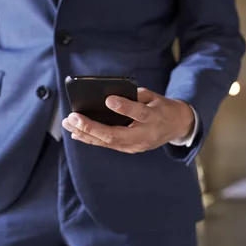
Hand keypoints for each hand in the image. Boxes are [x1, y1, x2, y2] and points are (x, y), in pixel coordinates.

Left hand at [62, 88, 194, 153]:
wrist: (177, 126)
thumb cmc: (162, 107)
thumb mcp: (154, 97)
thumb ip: (134, 96)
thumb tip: (107, 96)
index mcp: (154, 118)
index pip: (139, 113)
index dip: (124, 108)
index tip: (108, 100)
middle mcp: (145, 135)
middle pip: (115, 135)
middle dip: (91, 127)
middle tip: (73, 117)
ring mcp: (136, 146)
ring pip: (108, 143)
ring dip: (86, 134)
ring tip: (69, 124)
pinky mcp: (130, 149)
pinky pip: (108, 145)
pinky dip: (92, 139)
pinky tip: (77, 133)